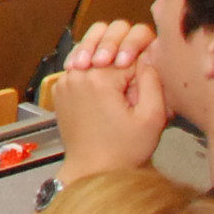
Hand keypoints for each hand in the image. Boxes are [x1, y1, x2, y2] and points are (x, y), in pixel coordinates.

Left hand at [57, 19, 169, 175]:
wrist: (93, 170)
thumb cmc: (124, 150)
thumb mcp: (152, 118)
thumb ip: (153, 80)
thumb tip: (149, 53)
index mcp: (99, 79)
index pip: (131, 52)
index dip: (144, 68)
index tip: (143, 88)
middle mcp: (76, 74)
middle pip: (108, 43)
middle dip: (123, 56)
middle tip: (129, 85)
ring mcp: (64, 81)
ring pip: (93, 52)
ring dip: (107, 62)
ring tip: (117, 90)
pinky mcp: (59, 89)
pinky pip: (80, 68)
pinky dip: (93, 73)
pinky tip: (103, 95)